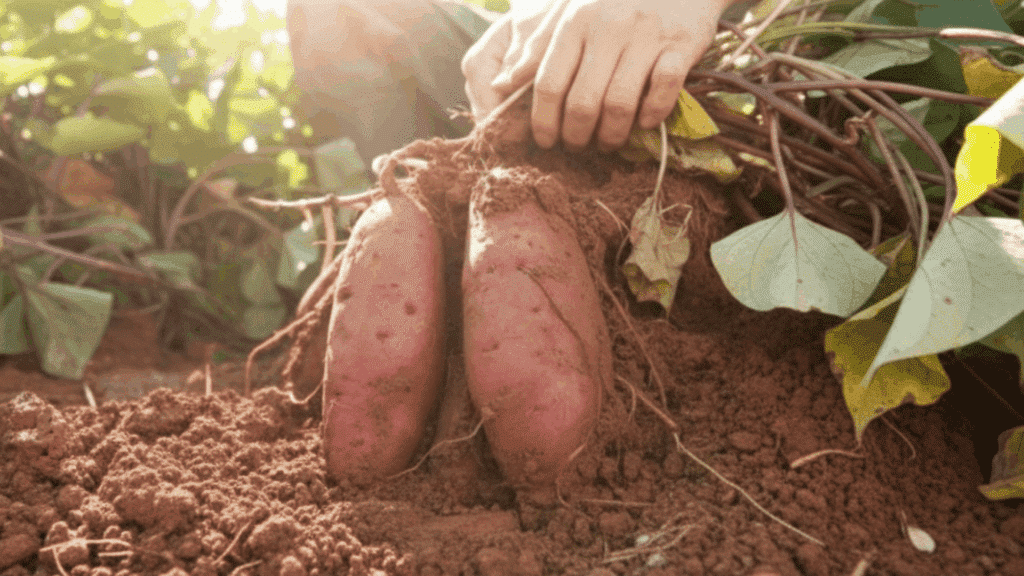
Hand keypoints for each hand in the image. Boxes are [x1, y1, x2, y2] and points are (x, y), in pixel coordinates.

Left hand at [461, 0, 734, 150]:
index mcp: (575, 22)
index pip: (549, 84)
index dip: (544, 121)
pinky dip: (652, 114)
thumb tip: (499, 84)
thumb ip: (536, 48)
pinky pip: (663, 90)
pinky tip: (645, 122)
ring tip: (609, 143)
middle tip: (578, 147)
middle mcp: (608, 27)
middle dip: (577, 136)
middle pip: (582, 102)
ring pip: (620, 104)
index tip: (545, 142)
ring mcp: (646, 35)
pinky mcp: (681, 43)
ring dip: (612, 135)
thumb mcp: (570, 11)